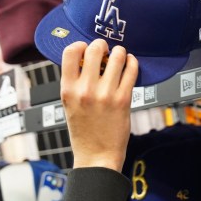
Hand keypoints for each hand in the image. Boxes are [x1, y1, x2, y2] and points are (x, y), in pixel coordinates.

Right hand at [60, 39, 138, 171]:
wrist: (97, 156)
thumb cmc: (84, 133)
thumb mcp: (69, 106)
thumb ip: (75, 83)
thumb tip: (86, 60)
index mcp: (68, 90)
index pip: (70, 52)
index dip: (80, 45)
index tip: (86, 48)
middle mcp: (86, 90)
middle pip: (94, 49)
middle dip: (102, 44)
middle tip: (106, 49)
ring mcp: (106, 94)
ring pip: (117, 57)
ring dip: (120, 52)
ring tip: (120, 55)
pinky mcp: (123, 99)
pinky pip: (131, 71)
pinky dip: (132, 62)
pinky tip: (130, 63)